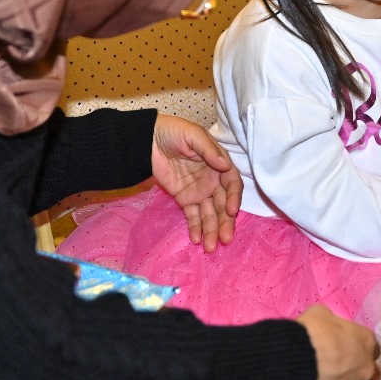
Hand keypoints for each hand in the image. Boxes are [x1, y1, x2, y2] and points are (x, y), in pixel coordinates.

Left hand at [151, 114, 242, 252]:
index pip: (232, 184)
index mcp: (218, 164)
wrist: (147, 138)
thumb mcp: (193, 135)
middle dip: (225, 222)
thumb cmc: (173, 132)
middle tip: (225, 239)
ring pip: (209, 213)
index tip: (230, 211)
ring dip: (211, 230)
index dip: (233, 198)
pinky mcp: (184, 198)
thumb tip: (224, 166)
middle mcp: (212, 180)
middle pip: (222, 204)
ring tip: (209, 247)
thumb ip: (209, 151)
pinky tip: (196, 239)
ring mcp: (198, 191)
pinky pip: (192, 215)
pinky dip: (195, 227)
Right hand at [296, 306, 379, 379]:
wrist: (297, 360)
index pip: (372, 347)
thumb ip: (331, 322)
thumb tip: (328, 326)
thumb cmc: (313, 332)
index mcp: (366, 342)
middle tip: (334, 369)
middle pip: (366, 373)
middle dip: (353, 372)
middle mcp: (366, 369)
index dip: (358, 348)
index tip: (345, 349)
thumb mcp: (322, 314)